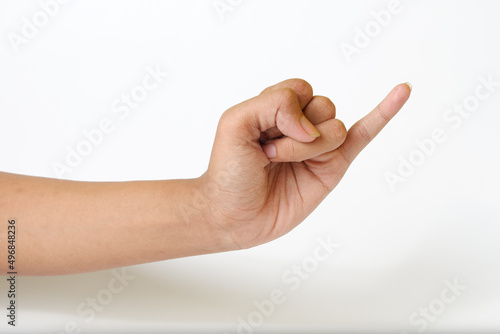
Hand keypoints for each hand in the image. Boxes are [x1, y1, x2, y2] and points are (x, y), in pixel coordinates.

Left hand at [200, 79, 410, 249]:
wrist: (233, 214)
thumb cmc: (229, 172)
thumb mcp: (236, 122)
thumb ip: (273, 103)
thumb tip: (312, 125)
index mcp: (278, 108)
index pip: (300, 89)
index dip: (284, 109)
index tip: (260, 135)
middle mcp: (301, 124)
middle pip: (322, 106)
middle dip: (295, 130)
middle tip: (269, 152)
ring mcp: (319, 146)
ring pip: (335, 127)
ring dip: (308, 147)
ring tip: (281, 162)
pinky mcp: (333, 167)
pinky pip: (364, 135)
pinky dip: (385, 113)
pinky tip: (401, 91)